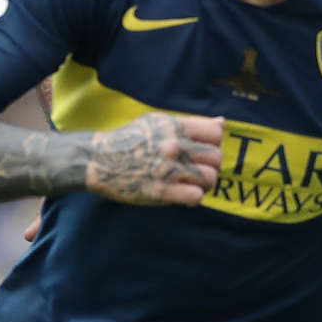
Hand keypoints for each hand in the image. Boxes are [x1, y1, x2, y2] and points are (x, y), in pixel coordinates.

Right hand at [84, 114, 222, 205]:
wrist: (99, 160)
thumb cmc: (130, 140)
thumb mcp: (157, 122)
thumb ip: (190, 124)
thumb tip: (222, 123)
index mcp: (174, 126)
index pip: (216, 134)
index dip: (213, 144)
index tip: (201, 151)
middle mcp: (173, 146)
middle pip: (216, 157)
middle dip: (210, 166)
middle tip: (197, 171)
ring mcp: (168, 169)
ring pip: (210, 178)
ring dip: (204, 184)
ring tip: (190, 184)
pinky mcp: (161, 191)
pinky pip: (196, 196)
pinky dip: (193, 198)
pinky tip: (183, 195)